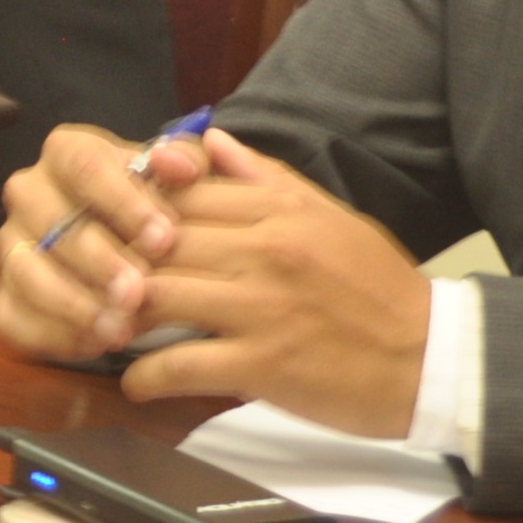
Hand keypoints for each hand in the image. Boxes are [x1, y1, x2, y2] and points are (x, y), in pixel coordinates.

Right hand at [0, 123, 192, 361]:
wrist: (135, 256)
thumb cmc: (155, 211)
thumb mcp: (179, 181)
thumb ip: (187, 163)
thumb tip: (175, 165)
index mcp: (66, 152)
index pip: (83, 165)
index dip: (123, 202)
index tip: (164, 238)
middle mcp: (29, 193)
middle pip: (50, 221)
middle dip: (97, 259)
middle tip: (138, 291)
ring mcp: (12, 246)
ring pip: (26, 272)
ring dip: (72, 303)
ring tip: (118, 328)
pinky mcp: (6, 296)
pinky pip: (12, 318)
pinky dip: (52, 335)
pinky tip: (94, 344)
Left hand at [120, 130, 433, 438]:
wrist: (432, 357)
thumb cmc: (377, 288)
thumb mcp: (328, 216)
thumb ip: (265, 177)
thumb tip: (210, 140)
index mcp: (279, 211)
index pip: (182, 194)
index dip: (135, 210)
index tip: (111, 230)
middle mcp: (264, 251)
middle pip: (159, 241)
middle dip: (115, 260)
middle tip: (90, 281)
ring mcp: (261, 308)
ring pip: (158, 296)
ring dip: (118, 315)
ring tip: (103, 329)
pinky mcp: (264, 364)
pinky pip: (182, 364)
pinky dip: (146, 376)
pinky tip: (135, 382)